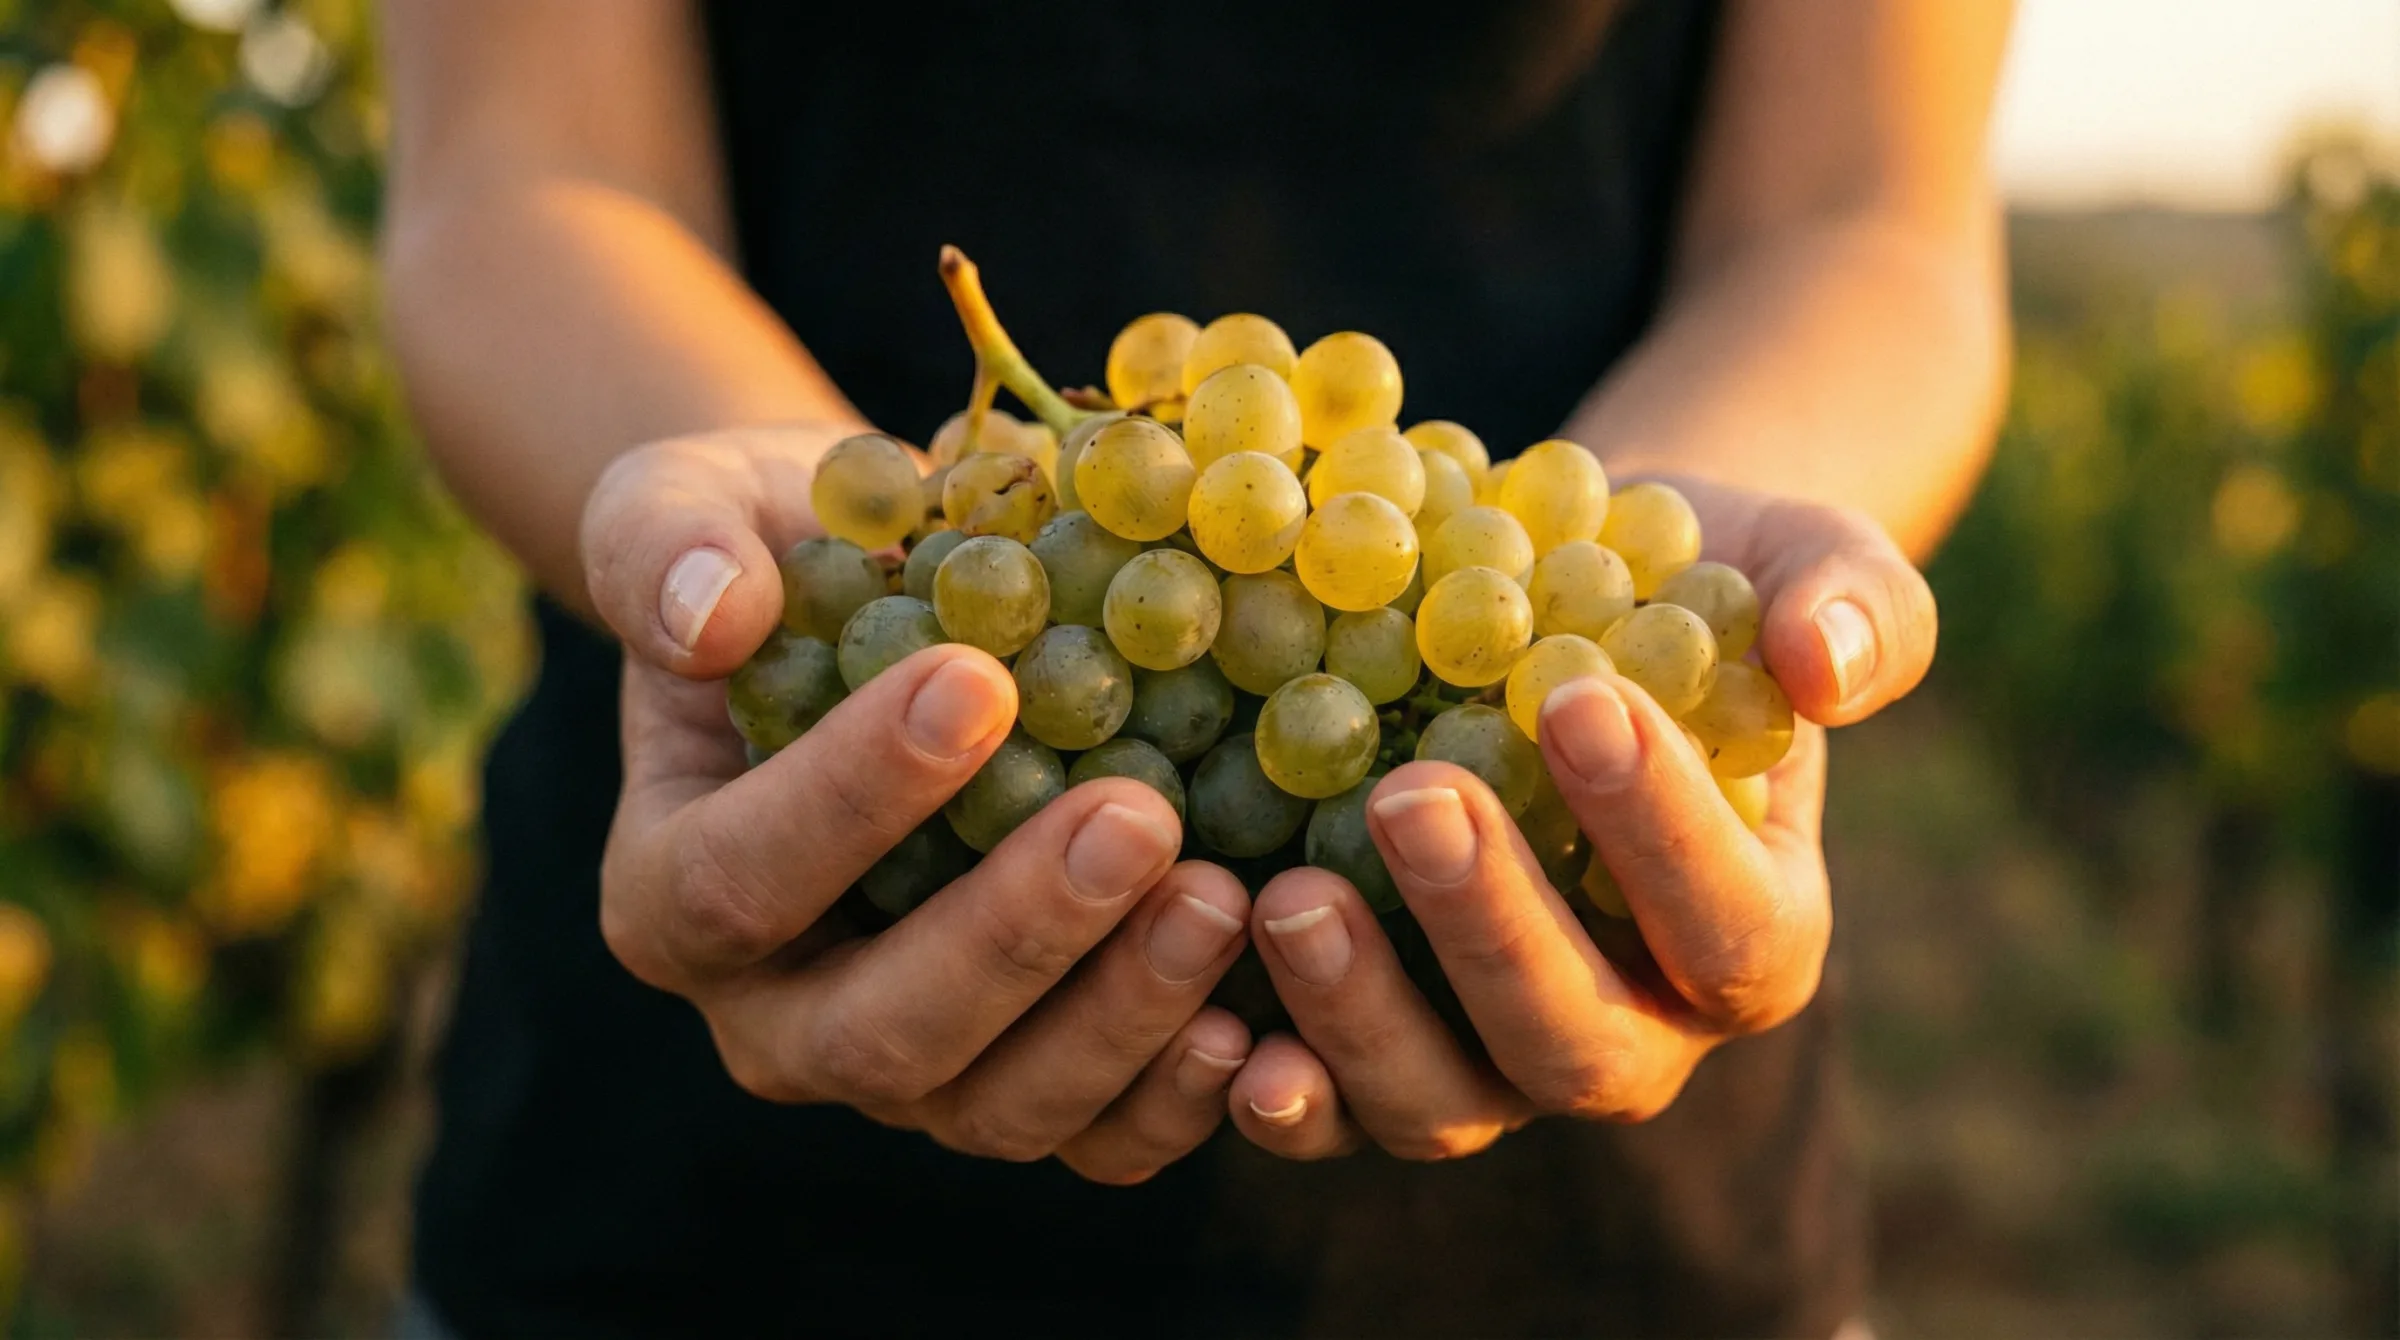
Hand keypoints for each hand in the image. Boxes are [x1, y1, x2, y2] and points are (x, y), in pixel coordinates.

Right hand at [581, 426, 1256, 1183]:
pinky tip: (1262, 1019)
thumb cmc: (772, 558)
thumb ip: (667, 550)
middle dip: (1014, 934)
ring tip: (1223, 897)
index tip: (979, 683)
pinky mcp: (1019, 1086)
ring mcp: (907, 1072)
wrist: (873, 616)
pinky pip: (1093, 1140)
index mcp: (671, 897)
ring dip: (1118, 1016)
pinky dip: (1178, 1096)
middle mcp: (775, 1019)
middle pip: (879, 1034)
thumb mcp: (687, 509)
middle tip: (1137, 815)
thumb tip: (708, 615)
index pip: (738, 879)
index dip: (852, 798)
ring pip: (998, 1106)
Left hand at [1226, 477, 1935, 1158]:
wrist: (1551, 607)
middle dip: (1491, 929)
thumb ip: (1851, 604)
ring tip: (1287, 897)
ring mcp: (1495, 1058)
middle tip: (1409, 800)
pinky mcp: (1378, 1054)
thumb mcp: (1794, 559)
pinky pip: (1331, 1113)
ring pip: (1445, 1101)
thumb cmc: (1686, 586)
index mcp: (1754, 932)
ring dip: (1363, 1017)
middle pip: (1574, 1039)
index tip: (1573, 699)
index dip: (1660, 830)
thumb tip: (1830, 664)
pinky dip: (1276, 1091)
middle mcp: (1634, 1029)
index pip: (1727, 922)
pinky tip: (1208, 1026)